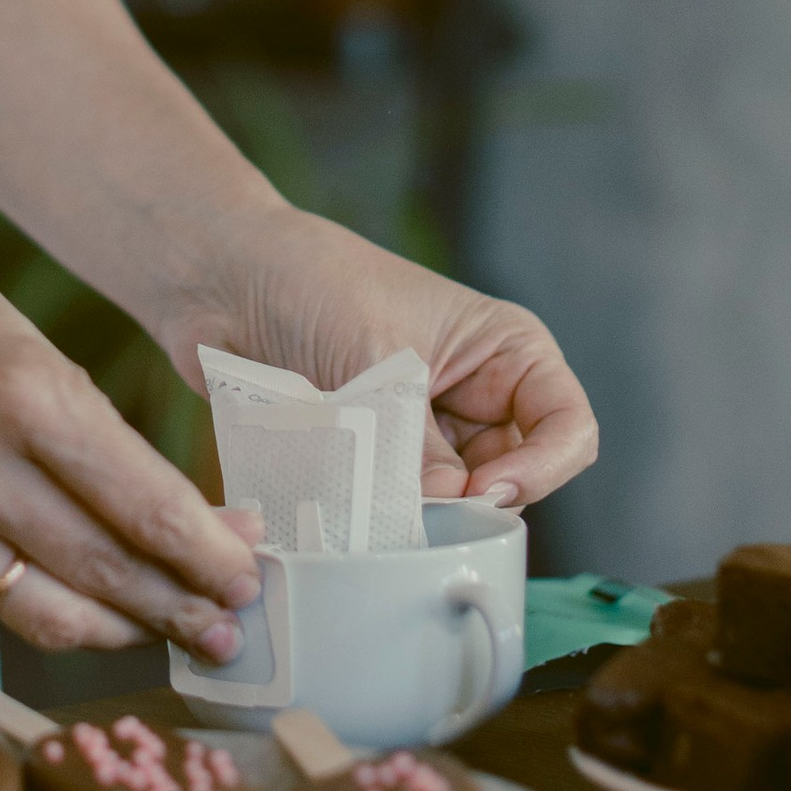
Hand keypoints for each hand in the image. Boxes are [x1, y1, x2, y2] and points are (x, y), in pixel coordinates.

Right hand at [0, 225, 262, 660]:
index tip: (251, 572)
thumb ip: (97, 438)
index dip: (206, 551)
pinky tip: (91, 614)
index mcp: (19, 393)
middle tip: (231, 627)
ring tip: (173, 633)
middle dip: (179, 606)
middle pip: (102, 569)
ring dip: (122, 632)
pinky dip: (51, 615)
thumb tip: (187, 522)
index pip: (140, 501)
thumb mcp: (29, 348)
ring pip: (48, 614)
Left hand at [174, 212, 597, 509]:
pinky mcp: (375, 456)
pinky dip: (370, 510)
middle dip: (466, 499)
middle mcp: (476, 396)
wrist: (222, 278)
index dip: (541, 471)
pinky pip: (392, 506)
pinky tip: (334, 494)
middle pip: (510, 477)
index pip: (567, 429)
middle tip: (411, 502)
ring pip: (447, 501)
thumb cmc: (311, 284)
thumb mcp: (379, 363)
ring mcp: (424, 430)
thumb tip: (443, 513)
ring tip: (360, 485)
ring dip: (410, 507)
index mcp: (505, 351)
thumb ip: (417, 447)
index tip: (485, 493)